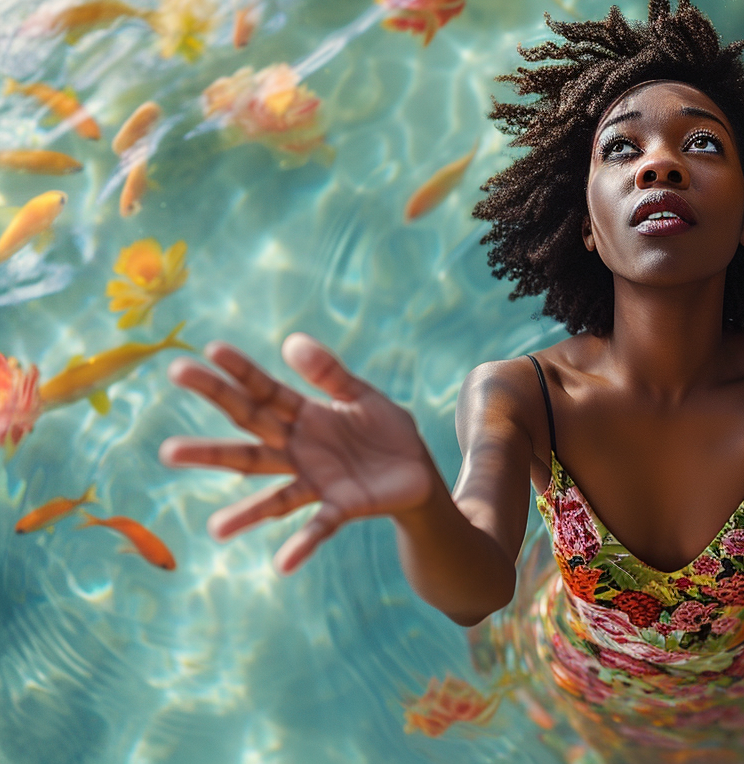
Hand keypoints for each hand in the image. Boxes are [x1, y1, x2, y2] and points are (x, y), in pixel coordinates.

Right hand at [159, 333, 437, 574]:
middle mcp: (299, 452)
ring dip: (245, 516)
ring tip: (215, 530)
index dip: (237, 373)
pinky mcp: (343, 506)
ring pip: (273, 498)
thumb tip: (291, 341)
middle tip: (165, 452)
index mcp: (302, 415)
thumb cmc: (382, 430)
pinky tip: (284, 563)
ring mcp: (317, 482)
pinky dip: (303, 544)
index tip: (205, 353)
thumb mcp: (360, 394)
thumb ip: (329, 372)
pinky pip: (320, 526)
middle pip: (250, 451)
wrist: (418, 470)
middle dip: (209, 451)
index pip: (262, 392)